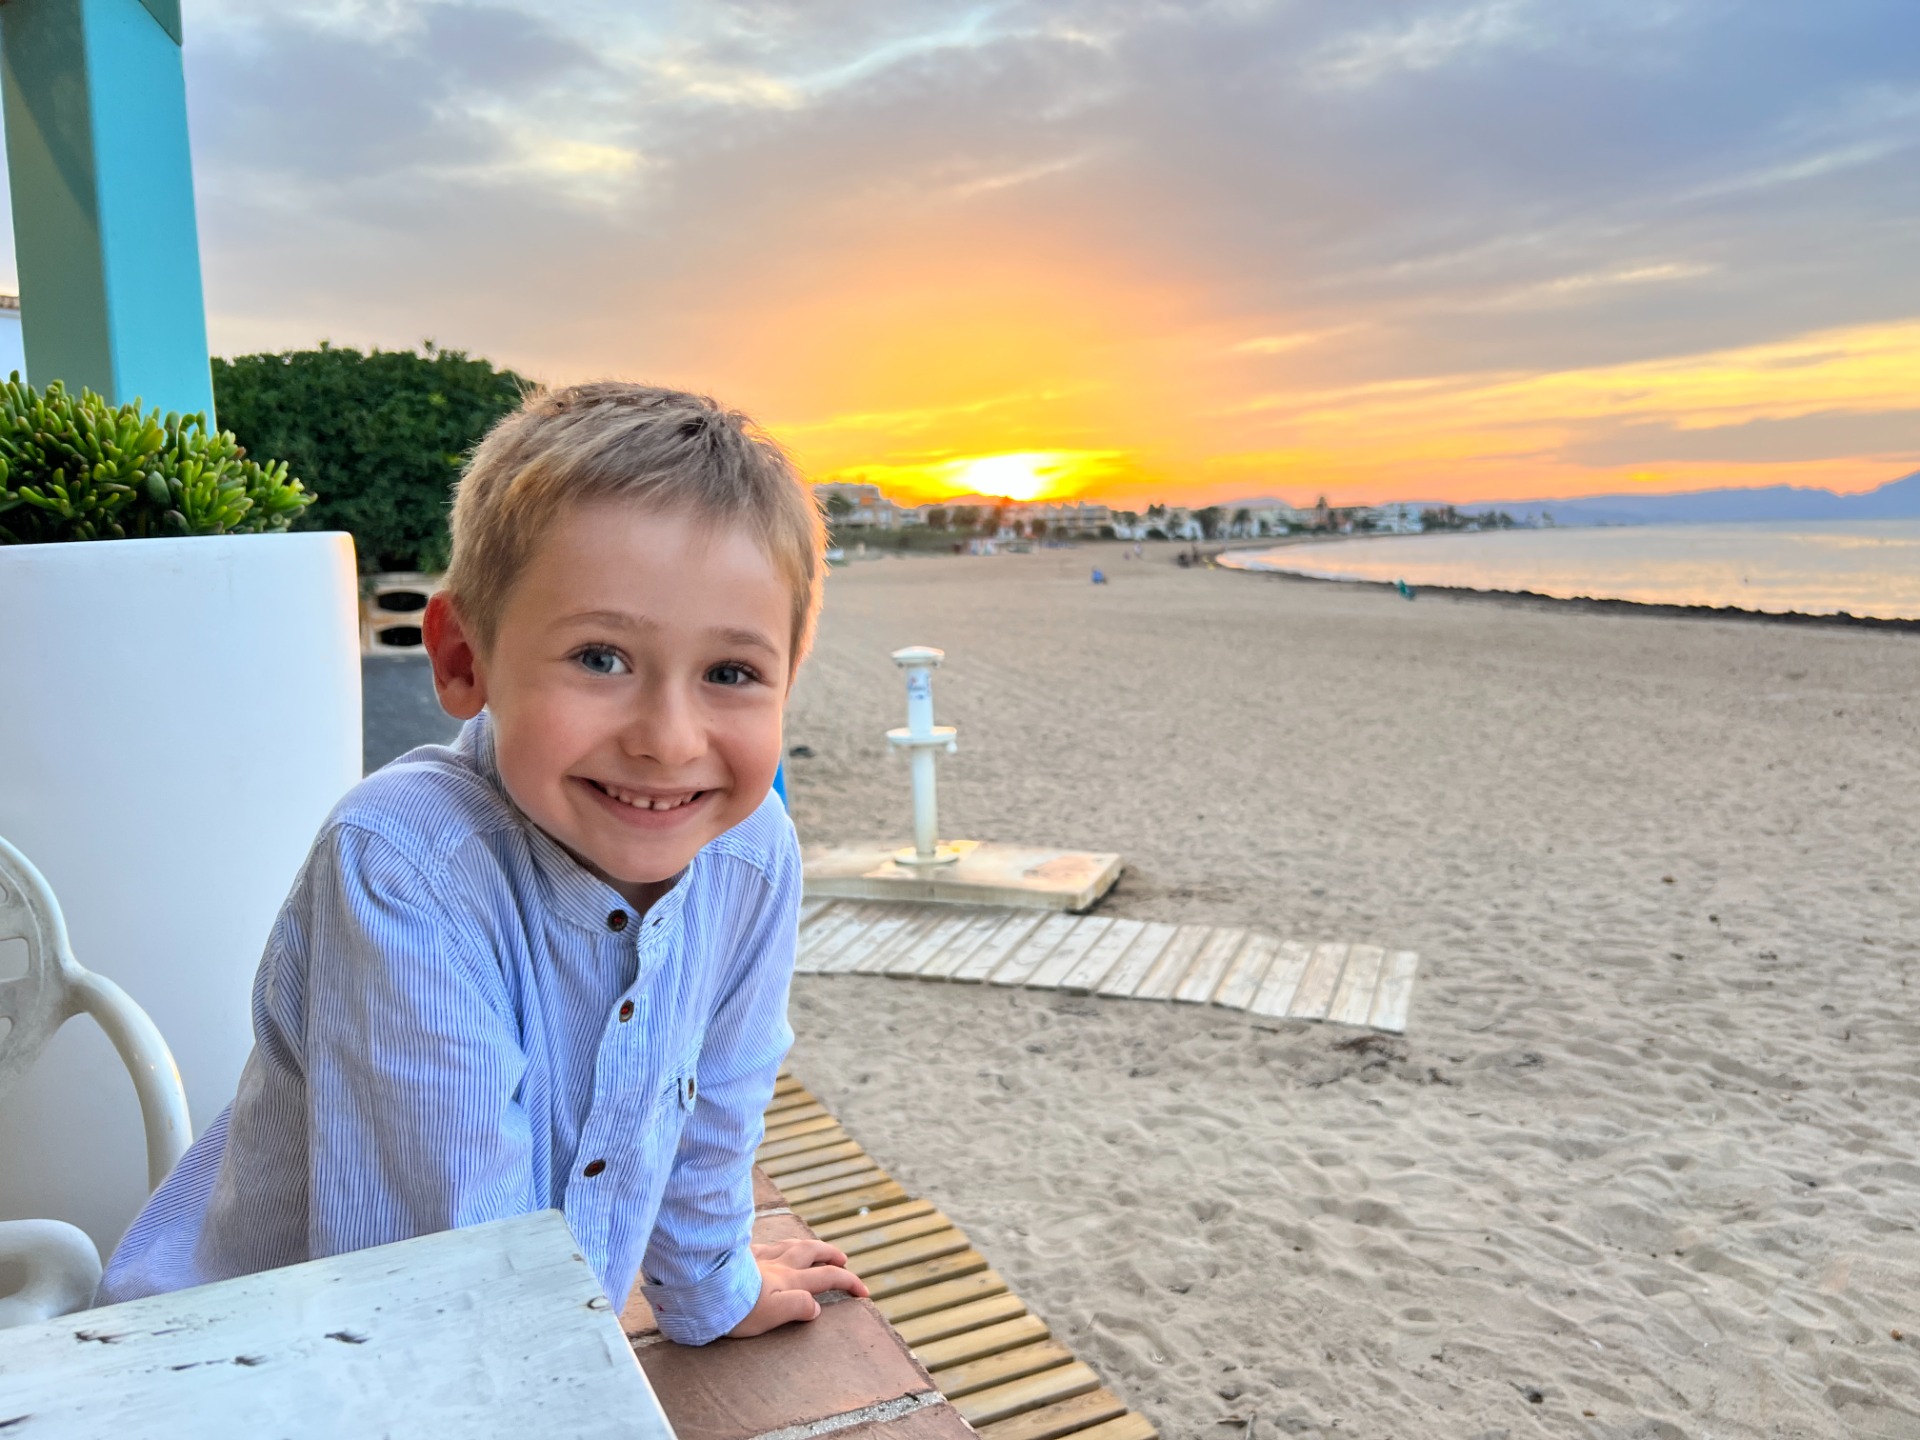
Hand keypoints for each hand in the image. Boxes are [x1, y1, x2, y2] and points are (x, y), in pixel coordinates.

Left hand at [726, 1237, 869, 1336]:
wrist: (702, 1289)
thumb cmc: (735, 1308)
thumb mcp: (772, 1315)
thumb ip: (797, 1307)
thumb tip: (816, 1307)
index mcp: (789, 1281)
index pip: (826, 1278)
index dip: (848, 1283)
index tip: (864, 1293)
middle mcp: (777, 1264)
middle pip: (811, 1252)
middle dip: (830, 1255)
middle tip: (843, 1259)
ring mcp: (759, 1257)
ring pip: (791, 1245)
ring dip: (809, 1246)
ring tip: (815, 1249)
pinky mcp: (740, 1255)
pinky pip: (767, 1245)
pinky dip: (779, 1246)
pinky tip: (774, 1248)